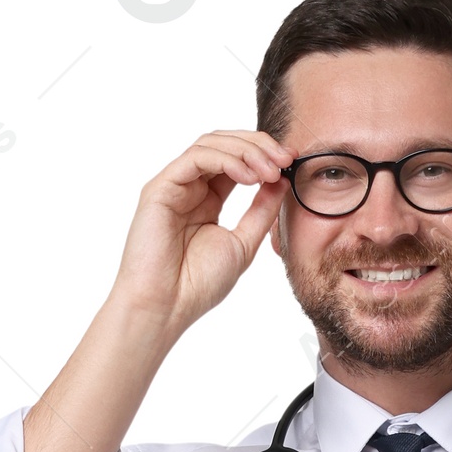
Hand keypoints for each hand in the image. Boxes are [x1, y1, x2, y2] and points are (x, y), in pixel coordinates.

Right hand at [109, 128, 289, 340]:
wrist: (166, 308)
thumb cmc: (198, 285)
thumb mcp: (242, 243)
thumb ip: (261, 211)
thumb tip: (282, 181)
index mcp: (208, 199)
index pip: (237, 160)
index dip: (265, 155)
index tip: (291, 162)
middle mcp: (190, 187)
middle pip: (225, 144)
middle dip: (259, 146)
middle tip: (285, 157)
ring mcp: (174, 185)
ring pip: (210, 144)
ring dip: (245, 151)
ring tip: (269, 170)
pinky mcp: (160, 187)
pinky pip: (195, 157)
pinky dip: (225, 160)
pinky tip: (248, 176)